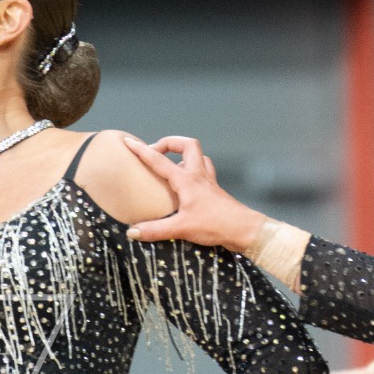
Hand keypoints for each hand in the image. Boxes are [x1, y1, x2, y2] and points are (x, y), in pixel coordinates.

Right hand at [121, 135, 267, 252]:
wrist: (243, 230)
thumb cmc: (215, 225)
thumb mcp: (181, 228)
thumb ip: (155, 230)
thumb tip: (132, 232)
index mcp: (186, 180)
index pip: (159, 160)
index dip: (142, 150)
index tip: (129, 142)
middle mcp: (198, 175)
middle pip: (187, 144)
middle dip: (170, 142)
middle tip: (156, 152)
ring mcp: (208, 181)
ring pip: (198, 156)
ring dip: (183, 154)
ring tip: (171, 165)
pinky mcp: (214, 190)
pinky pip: (203, 171)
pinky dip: (193, 170)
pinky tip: (186, 183)